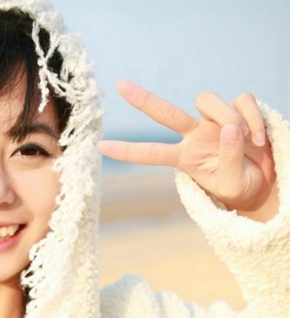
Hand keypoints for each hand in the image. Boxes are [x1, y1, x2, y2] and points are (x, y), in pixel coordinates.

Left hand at [97, 80, 277, 219]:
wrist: (264, 181)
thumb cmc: (240, 186)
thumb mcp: (231, 184)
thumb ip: (228, 159)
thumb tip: (229, 127)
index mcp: (185, 158)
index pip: (151, 153)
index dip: (127, 150)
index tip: (100, 146)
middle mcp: (194, 135)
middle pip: (166, 113)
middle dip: (143, 100)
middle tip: (120, 85)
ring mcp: (213, 121)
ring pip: (207, 100)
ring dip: (227, 115)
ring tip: (249, 139)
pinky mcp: (236, 109)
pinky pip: (241, 100)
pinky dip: (253, 117)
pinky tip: (260, 138)